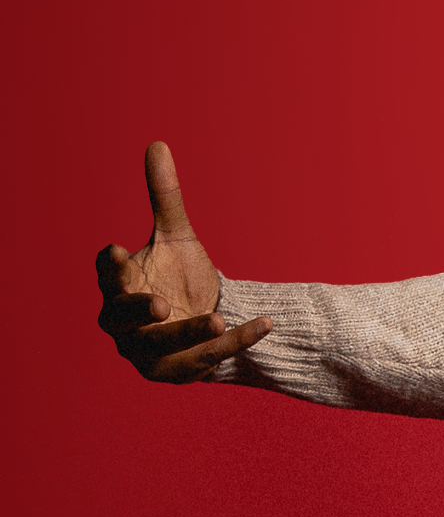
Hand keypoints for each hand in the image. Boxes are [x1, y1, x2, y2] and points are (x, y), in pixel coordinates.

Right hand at [95, 142, 269, 382]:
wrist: (203, 319)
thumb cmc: (178, 275)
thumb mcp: (176, 235)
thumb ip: (165, 197)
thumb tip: (158, 144)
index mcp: (118, 284)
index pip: (106, 274)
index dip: (109, 265)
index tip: (116, 248)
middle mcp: (121, 321)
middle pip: (120, 316)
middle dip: (137, 310)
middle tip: (159, 304)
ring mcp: (143, 350)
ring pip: (162, 345)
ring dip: (190, 334)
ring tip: (219, 319)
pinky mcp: (172, 372)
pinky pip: (204, 360)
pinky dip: (234, 343)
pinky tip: (263, 327)